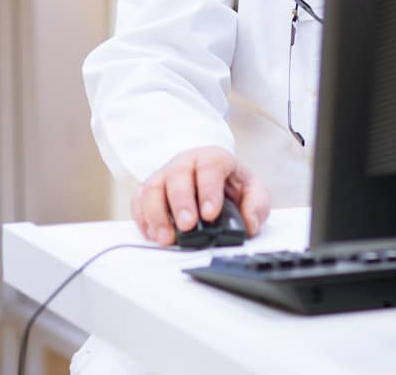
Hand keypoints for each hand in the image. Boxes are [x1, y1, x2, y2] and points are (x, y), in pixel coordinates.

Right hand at [130, 146, 270, 246]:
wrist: (209, 176)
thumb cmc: (229, 184)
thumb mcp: (252, 190)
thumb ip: (256, 205)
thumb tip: (249, 224)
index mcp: (212, 158)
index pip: (209, 167)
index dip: (209, 189)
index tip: (210, 213)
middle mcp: (185, 163)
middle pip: (177, 176)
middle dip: (181, 202)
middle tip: (188, 226)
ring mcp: (164, 175)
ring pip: (152, 188)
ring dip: (157, 215)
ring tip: (166, 238)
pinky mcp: (149, 190)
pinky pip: (138, 201)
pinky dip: (143, 219)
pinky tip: (153, 235)